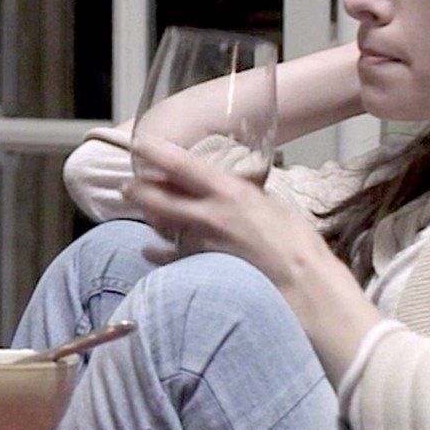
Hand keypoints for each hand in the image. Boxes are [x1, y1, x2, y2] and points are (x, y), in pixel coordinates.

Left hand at [126, 134, 384, 379]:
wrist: (303, 285)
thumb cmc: (296, 241)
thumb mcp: (271, 203)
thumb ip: (242, 194)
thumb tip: (227, 189)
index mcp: (229, 192)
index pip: (181, 166)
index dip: (155, 153)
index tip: (139, 144)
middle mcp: (208, 214)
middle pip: (157, 198)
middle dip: (137, 190)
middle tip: (127, 186)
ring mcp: (201, 243)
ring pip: (161, 226)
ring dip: (150, 218)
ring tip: (144, 212)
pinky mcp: (201, 267)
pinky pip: (169, 257)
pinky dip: (157, 253)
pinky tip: (149, 250)